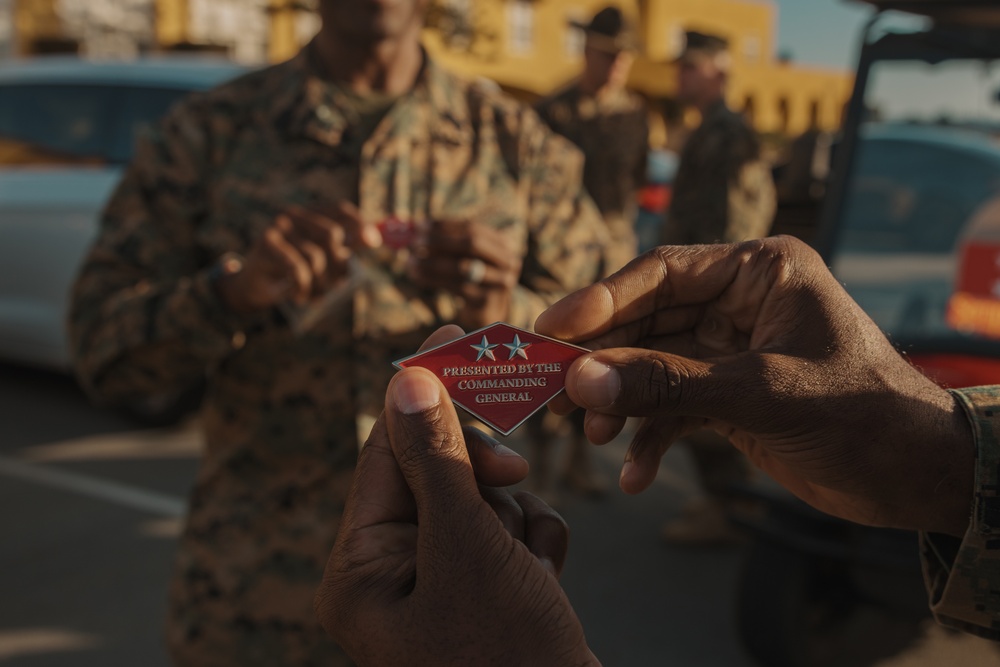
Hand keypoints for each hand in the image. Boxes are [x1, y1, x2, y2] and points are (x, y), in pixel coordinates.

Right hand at [216, 202, 380, 313]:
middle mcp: (293, 215)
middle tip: (338, 284)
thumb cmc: (295, 269)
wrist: (255, 285)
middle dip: (340, 265)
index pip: (339, 210)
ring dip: (321, 284)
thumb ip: (347, 246)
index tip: (374, 243)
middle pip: (331, 235)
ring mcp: (278, 229)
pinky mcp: (266, 246)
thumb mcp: (323, 257)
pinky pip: (297, 270)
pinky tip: (299, 294)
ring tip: (315, 294)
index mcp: (310, 213)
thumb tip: (375, 238)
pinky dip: (303, 287)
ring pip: (315, 258)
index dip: (359, 224)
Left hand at [316, 325, 596, 666]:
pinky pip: (508, 531)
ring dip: (517, 519)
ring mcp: (440, 586)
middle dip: (482, 478)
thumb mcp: (468, 550)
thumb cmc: (509, 657)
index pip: (385, 454)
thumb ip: (436, 462)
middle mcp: (391, 576)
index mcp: (361, 570)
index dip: (422, 393)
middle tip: (516, 475)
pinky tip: (546, 581)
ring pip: (480, 498)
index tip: (455, 337)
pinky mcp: (484, 593)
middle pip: (435, 474)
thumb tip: (404, 383)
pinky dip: (535, 543)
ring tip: (529, 573)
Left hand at [407, 219, 521, 328]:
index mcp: (503, 244)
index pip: (472, 227)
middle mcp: (507, 261)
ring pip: (461, 267)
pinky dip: (433, 280)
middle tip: (414, 242)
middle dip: (440, 241)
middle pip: (472, 244)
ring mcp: (500, 282)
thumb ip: (445, 242)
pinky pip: (455, 287)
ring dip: (431, 263)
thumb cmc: (470, 278)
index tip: (420, 225)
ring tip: (410, 262)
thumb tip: (414, 226)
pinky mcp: (487, 300)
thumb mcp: (464, 257)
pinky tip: (417, 276)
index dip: (444, 225)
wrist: (486, 312)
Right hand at [535, 238, 973, 536]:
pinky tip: (633, 474)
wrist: (917, 478)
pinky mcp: (728, 395)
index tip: (550, 329)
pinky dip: (650, 438)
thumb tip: (582, 382)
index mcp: (760, 272)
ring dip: (619, 401)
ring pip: (652, 366)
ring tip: (589, 434)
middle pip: (647, 320)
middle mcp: (740, 303)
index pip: (663, 273)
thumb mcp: (762, 394)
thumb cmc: (863, 416)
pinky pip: (673, 407)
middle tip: (549, 387)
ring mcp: (731, 351)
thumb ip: (670, 385)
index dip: (601, 299)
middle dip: (600, 358)